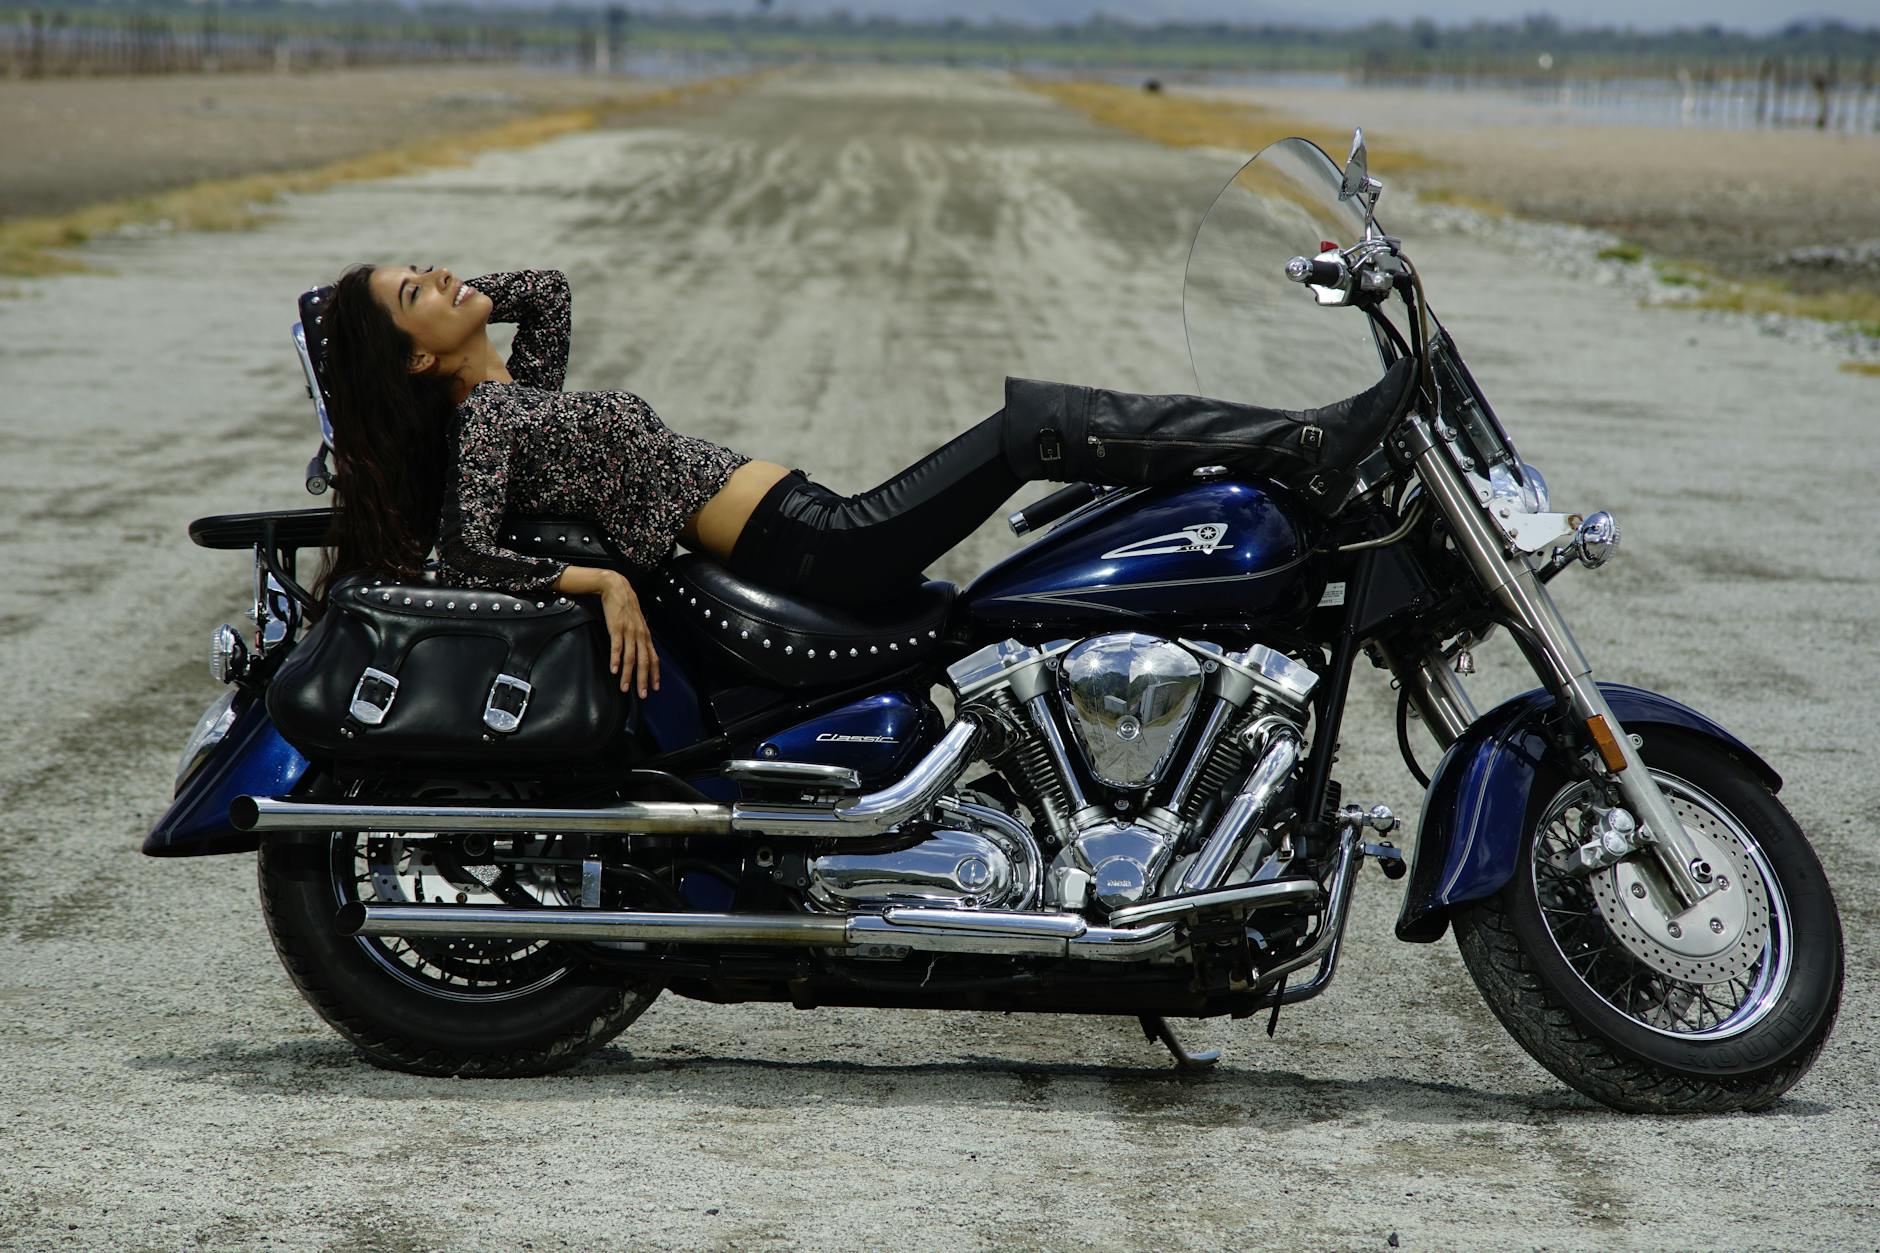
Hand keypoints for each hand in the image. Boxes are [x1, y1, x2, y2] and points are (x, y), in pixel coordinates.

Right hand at [599, 571, 659, 697]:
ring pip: (631, 658)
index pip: (653, 658)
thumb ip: (638, 637)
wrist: (616, 588)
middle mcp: (640, 635)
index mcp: (645, 635)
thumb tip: (640, 651)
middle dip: (643, 680)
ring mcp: (629, 632)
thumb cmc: (626, 606)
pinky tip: (614, 670)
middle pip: (644, 661)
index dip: (654, 674)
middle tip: (642, 694)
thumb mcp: (636, 622)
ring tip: (625, 688)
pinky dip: (616, 659)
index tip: (655, 687)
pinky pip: (617, 647)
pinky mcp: (616, 628)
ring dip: (628, 675)